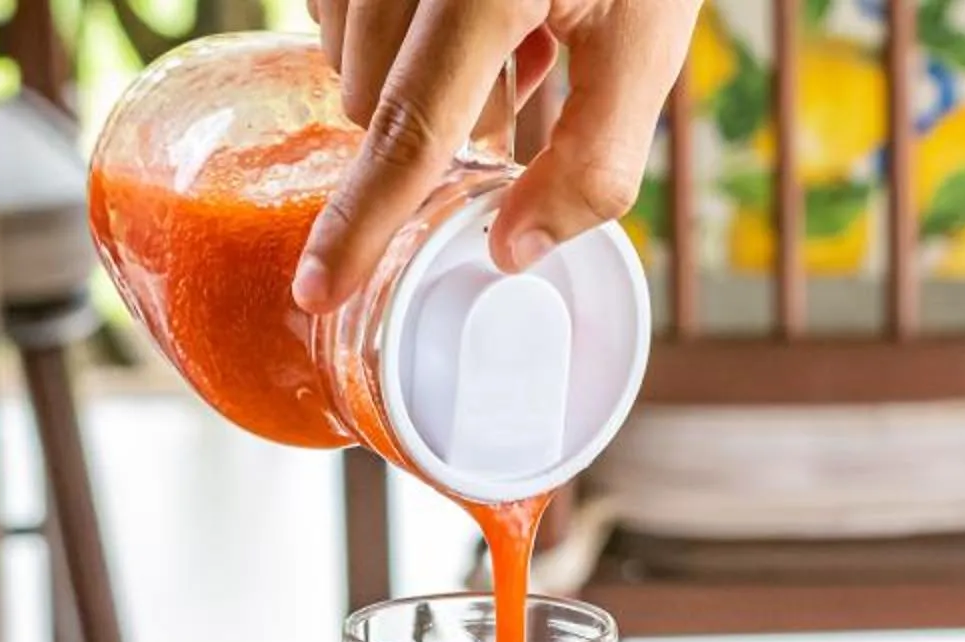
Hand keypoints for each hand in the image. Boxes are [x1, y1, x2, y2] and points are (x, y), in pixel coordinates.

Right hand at [296, 0, 700, 312]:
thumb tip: (509, 253)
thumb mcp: (646, 46)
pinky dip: (392, 24)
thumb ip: (592, 163)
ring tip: (503, 26)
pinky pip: (336, 4)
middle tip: (526, 73)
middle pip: (375, 100)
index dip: (362, 221)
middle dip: (440, 119)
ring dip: (414, 71)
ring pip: (348, 55)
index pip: (409, 131)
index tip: (318, 290)